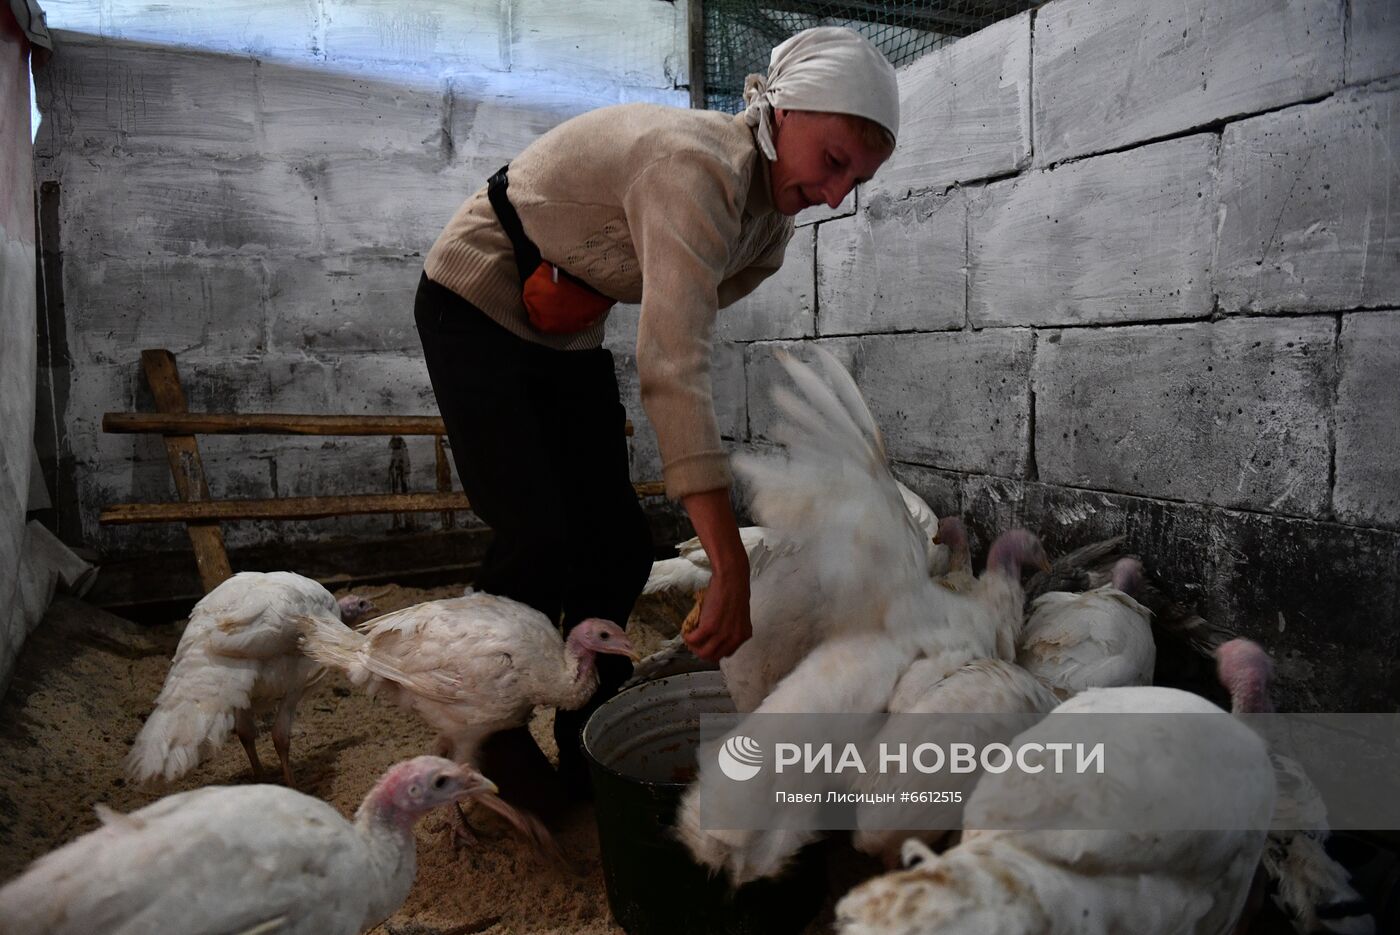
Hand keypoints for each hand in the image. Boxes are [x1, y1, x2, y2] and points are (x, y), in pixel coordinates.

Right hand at [679, 488, 752, 661]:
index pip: (726, 654)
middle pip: (714, 657)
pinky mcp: (709, 627)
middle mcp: (735, 638)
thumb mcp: (739, 614)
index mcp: (744, 635)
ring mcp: (722, 634)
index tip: (706, 643)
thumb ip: (733, 626)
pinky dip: (687, 637)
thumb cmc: (734, 590)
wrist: (731, 578)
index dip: (714, 649)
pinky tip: (686, 631)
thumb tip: (719, 632)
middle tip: (694, 642)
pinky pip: (693, 640)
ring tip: (689, 638)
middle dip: (701, 652)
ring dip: (693, 647)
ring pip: (703, 653)